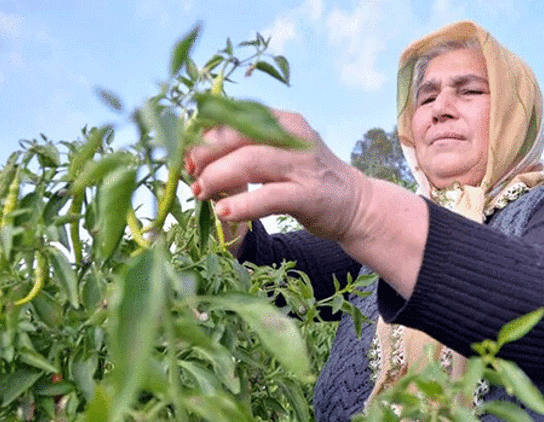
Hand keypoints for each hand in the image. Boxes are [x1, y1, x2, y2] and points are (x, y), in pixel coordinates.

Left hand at [185, 110, 367, 241]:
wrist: (356, 204)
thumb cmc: (308, 179)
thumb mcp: (280, 153)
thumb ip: (247, 149)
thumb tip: (196, 156)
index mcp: (283, 121)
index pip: (235, 116)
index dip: (204, 133)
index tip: (187, 152)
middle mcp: (294, 137)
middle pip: (238, 137)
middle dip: (206, 156)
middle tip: (191, 175)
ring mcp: (303, 165)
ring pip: (249, 162)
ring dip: (217, 178)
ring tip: (201, 194)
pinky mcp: (309, 195)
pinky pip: (268, 196)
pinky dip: (241, 204)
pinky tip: (223, 212)